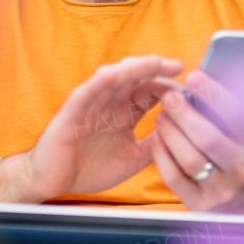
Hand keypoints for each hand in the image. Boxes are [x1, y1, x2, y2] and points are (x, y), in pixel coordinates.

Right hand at [9, 54, 183, 201]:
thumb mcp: (133, 158)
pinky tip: (115, 73)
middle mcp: (109, 103)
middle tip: (177, 65)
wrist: (54, 182)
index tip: (189, 87)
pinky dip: (100, 81)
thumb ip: (154, 145)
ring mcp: (91, 104)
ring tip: (153, 61)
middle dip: (156, 69)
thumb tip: (182, 133)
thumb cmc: (89, 168)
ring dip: (133, 68)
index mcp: (124, 113)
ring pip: (113, 78)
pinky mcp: (71, 110)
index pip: (150, 92)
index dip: (168, 87)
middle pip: (136, 78)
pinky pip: (87, 91)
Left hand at [149, 65, 243, 215]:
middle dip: (185, 114)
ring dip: (171, 133)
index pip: (237, 116)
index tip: (194, 76)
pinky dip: (162, 156)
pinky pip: (174, 179)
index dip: (213, 94)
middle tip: (170, 95)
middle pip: (209, 138)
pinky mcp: (200, 204)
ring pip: (190, 159)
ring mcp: (221, 189)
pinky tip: (158, 139)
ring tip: (162, 114)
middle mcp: (242, 168)